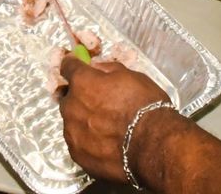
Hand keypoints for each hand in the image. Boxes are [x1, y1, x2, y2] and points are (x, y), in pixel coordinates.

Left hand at [59, 56, 172, 182]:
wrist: (152, 146)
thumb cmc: (145, 106)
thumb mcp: (132, 76)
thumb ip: (109, 69)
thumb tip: (97, 68)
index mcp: (82, 82)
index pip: (67, 67)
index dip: (74, 65)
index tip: (79, 67)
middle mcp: (71, 106)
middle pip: (68, 97)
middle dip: (80, 98)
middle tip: (100, 104)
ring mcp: (72, 133)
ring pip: (72, 122)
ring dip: (83, 121)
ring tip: (105, 129)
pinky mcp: (77, 156)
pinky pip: (78, 143)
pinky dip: (87, 142)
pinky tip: (104, 145)